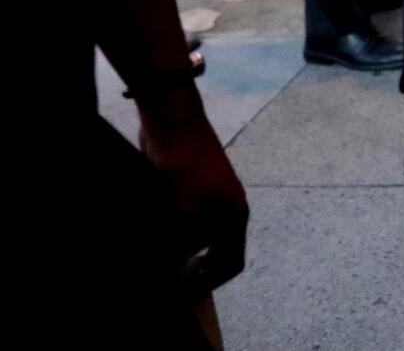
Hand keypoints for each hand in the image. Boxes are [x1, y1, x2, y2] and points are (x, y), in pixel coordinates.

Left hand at [138, 86, 249, 295]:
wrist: (174, 125)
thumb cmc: (184, 170)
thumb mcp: (184, 215)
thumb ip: (183, 248)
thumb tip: (174, 270)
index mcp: (235, 216)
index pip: (231, 263)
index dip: (209, 283)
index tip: (184, 294)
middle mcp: (227, 210)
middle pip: (215, 253)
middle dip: (193, 270)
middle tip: (167, 282)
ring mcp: (209, 198)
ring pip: (197, 239)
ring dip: (180, 252)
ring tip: (156, 260)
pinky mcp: (189, 189)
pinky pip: (184, 223)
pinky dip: (171, 235)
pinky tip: (152, 236)